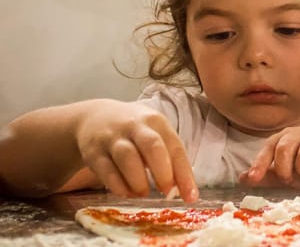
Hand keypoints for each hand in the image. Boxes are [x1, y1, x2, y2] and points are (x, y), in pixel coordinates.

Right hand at [75, 101, 197, 201]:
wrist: (94, 118)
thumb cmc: (134, 132)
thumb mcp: (154, 134)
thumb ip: (167, 157)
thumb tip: (181, 188)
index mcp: (156, 122)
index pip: (175, 147)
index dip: (184, 174)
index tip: (191, 197)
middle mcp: (135, 126)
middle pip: (152, 146)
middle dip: (163, 173)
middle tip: (166, 191)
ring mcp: (112, 137)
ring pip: (127, 158)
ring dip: (138, 181)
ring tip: (143, 193)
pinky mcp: (93, 151)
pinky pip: (106, 171)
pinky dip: (119, 186)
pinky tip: (126, 193)